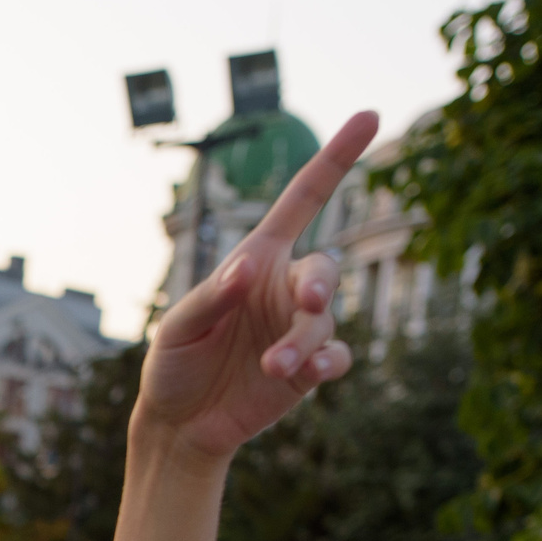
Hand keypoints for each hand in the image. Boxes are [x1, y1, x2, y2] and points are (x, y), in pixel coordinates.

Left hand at [136, 110, 379, 460]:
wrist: (180, 424)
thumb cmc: (173, 364)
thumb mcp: (178, 327)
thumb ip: (211, 298)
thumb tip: (247, 269)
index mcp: (256, 260)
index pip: (302, 200)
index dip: (335, 159)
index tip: (369, 116)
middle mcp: (284, 289)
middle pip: (323, 271)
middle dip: (320, 285)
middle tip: (306, 305)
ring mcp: (299, 329)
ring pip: (324, 323)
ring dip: (301, 342)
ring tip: (270, 367)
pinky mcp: (309, 370)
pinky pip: (335, 357)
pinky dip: (326, 363)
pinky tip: (305, 373)